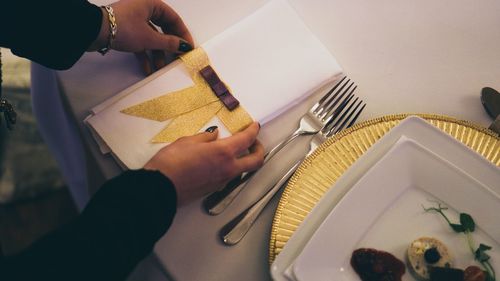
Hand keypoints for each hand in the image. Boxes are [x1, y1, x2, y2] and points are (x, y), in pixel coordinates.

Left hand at [89, 0, 193, 74]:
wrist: (93, 31)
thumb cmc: (124, 29)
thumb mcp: (149, 38)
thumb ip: (169, 43)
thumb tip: (184, 46)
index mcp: (151, 4)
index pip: (173, 19)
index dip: (183, 34)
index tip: (189, 48)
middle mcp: (144, 9)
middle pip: (163, 29)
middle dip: (168, 47)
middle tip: (176, 59)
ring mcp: (134, 20)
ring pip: (151, 37)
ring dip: (156, 54)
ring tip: (159, 68)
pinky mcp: (126, 30)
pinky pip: (140, 41)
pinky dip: (144, 54)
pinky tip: (147, 69)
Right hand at [144, 123, 264, 205]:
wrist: (160, 188)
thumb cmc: (171, 162)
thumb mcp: (187, 141)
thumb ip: (205, 137)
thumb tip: (214, 134)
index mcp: (224, 153)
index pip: (247, 140)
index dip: (253, 131)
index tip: (255, 126)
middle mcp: (228, 168)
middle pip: (256, 161)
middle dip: (259, 149)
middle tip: (253, 142)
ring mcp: (222, 181)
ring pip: (242, 170)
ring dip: (243, 160)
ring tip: (233, 151)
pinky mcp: (213, 189)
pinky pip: (228, 177)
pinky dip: (229, 168)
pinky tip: (218, 162)